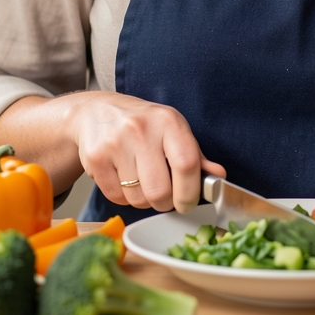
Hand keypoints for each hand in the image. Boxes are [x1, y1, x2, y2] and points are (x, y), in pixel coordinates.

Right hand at [67, 91, 224, 212]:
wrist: (96, 111)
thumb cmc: (142, 123)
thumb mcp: (172, 129)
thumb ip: (195, 156)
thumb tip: (219, 177)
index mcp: (168, 121)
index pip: (186, 165)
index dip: (190, 193)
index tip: (188, 203)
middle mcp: (141, 129)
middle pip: (160, 191)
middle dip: (165, 202)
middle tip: (164, 195)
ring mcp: (116, 143)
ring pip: (137, 199)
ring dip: (143, 200)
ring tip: (141, 181)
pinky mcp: (95, 158)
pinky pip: (116, 197)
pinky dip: (123, 197)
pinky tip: (123, 178)